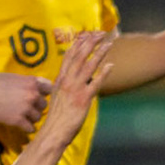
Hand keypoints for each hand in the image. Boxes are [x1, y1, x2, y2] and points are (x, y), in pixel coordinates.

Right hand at [0, 73, 53, 132]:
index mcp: (32, 82)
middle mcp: (32, 94)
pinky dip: (27, 128)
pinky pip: (30, 128)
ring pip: (38, 117)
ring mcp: (26, 108)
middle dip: (36, 107)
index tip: (36, 97)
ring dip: (31, 118)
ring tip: (22, 117)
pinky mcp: (18, 120)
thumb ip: (27, 81)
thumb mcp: (12, 77)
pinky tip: (21, 126)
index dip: (43, 94)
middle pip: (44, 105)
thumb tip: (39, 83)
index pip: (50, 89)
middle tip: (27, 109)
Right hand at [34, 32, 112, 148]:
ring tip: (108, 43)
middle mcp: (67, 81)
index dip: (78, 44)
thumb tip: (75, 80)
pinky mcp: (83, 99)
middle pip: (79, 57)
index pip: (68, 57)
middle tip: (100, 33)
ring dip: (99, 53)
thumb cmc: (55, 118)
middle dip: (90, 43)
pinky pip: (95, 83)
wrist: (53, 132)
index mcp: (60, 80)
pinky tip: (111, 66)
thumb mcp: (58, 97)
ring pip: (88, 66)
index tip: (86, 34)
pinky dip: (103, 73)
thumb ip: (65, 86)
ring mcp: (75, 89)